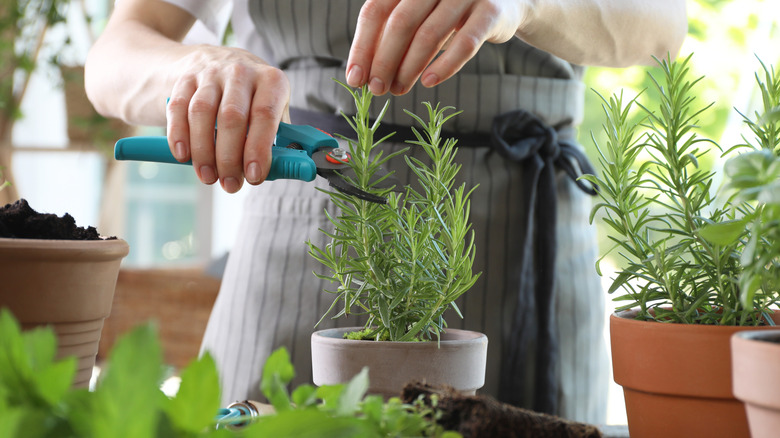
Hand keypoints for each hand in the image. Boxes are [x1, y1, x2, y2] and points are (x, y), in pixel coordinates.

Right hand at [166, 46, 289, 192]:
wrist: (215, 62)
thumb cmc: (251, 98)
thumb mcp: (272, 110)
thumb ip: (279, 139)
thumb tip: (285, 170)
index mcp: (271, 81)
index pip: (264, 115)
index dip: (258, 149)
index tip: (254, 176)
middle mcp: (241, 72)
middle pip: (231, 117)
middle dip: (229, 158)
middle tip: (229, 184)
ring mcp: (210, 72)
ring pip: (201, 113)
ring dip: (203, 152)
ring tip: (208, 176)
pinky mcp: (185, 78)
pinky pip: (178, 108)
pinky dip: (179, 135)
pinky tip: (183, 156)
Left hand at [345, 0, 527, 95]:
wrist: (504, 4)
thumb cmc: (449, 14)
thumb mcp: (418, 18)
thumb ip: (391, 37)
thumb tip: (363, 74)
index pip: (376, 10)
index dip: (363, 46)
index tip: (355, 78)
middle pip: (400, 22)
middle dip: (384, 61)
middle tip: (376, 89)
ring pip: (430, 34)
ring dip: (409, 68)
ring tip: (398, 90)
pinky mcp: (491, 11)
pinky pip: (466, 43)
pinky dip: (445, 65)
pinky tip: (429, 82)